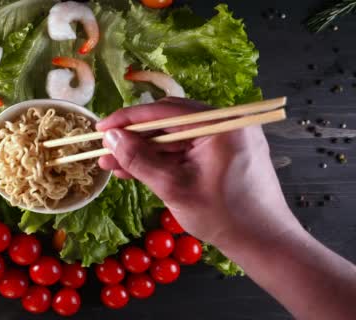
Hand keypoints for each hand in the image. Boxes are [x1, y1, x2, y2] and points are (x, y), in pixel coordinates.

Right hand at [97, 97, 300, 249]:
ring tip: (111, 164)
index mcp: (220, 124)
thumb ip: (139, 160)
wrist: (264, 243)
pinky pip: (185, 151)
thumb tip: (111, 138)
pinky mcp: (221, 155)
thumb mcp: (174, 187)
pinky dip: (162, 161)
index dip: (128, 119)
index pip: (164, 111)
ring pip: (173, 139)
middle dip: (133, 138)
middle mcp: (225, 124)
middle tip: (105, 149)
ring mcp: (224, 140)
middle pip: (168, 122)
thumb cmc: (223, 217)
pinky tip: (133, 170)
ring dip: (143, 152)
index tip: (101, 128)